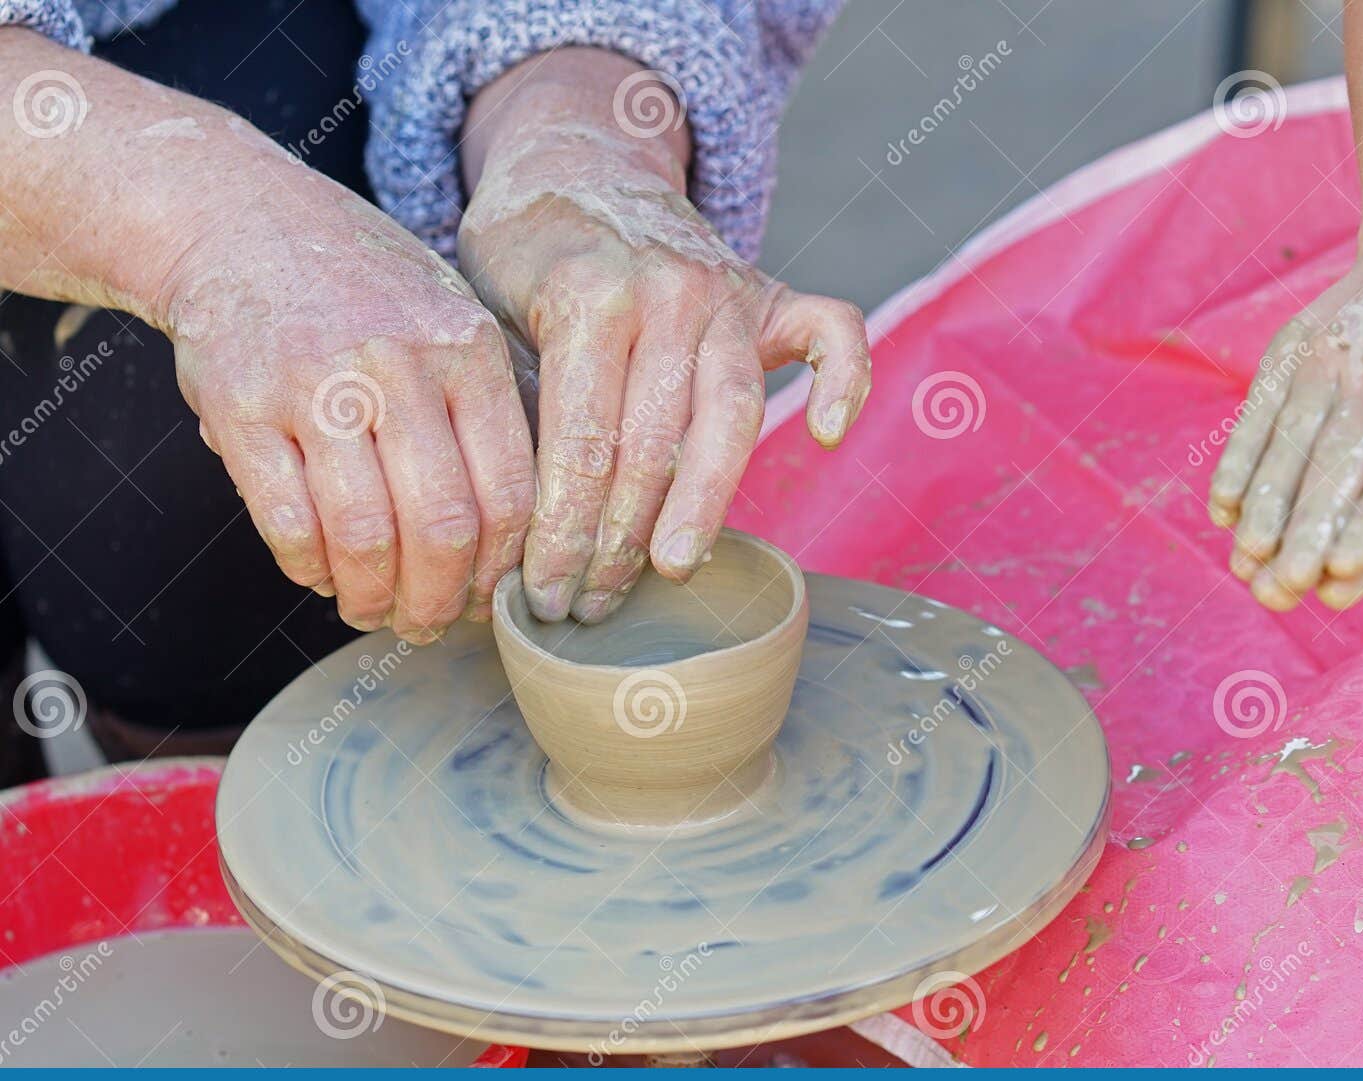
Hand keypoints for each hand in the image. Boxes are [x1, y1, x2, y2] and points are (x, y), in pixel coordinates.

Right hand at [163, 171, 533, 643]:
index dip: (505, 569)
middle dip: (441, 601)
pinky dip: (311, 569)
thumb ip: (495, 409)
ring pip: (366, 534)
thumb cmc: (365, 290)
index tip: (493, 601)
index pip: (513, 491)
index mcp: (468, 349)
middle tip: (430, 625)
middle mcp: (400, 363)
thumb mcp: (453, 320)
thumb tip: (533, 536)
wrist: (238, 217)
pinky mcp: (241, 405)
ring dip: (375, 597)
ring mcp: (317, 383)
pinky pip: (290, 521)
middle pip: (445, 526)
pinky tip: (324, 576)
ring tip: (377, 613)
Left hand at [458, 52, 871, 623]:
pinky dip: (844, 380)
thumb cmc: (525, 257)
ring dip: (700, 507)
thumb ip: (516, 402)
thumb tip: (507, 529)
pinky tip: (829, 435)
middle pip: (654, 445)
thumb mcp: (487, 313)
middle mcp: (666, 291)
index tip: (542, 592)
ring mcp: (727, 291)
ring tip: (671, 569)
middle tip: (589, 604)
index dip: (561, 531)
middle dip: (616, 540)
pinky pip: (832, 332)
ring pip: (731, 417)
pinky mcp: (771, 294)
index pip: (582, 444)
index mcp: (587, 296)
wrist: (578, 164)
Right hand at [1208, 218, 1362, 610]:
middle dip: (1306, 528)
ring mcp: (1330, 354)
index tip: (1341, 570)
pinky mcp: (1292, 348)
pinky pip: (1258, 411)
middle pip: (1338, 460)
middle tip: (1282, 587)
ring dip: (1264, 504)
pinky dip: (1237, 460)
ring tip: (1246, 560)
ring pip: (1289, 441)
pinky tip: (1222, 509)